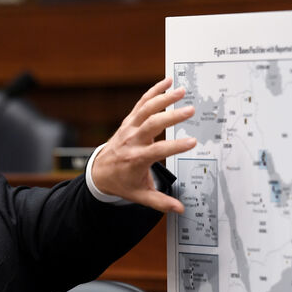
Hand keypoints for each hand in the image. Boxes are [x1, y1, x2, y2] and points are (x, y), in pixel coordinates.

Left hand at [91, 78, 196, 213]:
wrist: (99, 172)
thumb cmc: (121, 183)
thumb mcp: (139, 195)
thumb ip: (160, 202)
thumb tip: (180, 209)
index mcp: (136, 159)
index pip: (157, 151)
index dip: (175, 146)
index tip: (192, 142)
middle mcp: (132, 141)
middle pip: (152, 125)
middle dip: (171, 117)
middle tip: (190, 111)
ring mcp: (129, 129)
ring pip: (146, 109)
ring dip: (164, 98)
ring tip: (182, 91)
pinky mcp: (129, 121)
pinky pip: (141, 103)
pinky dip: (154, 91)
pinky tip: (168, 82)